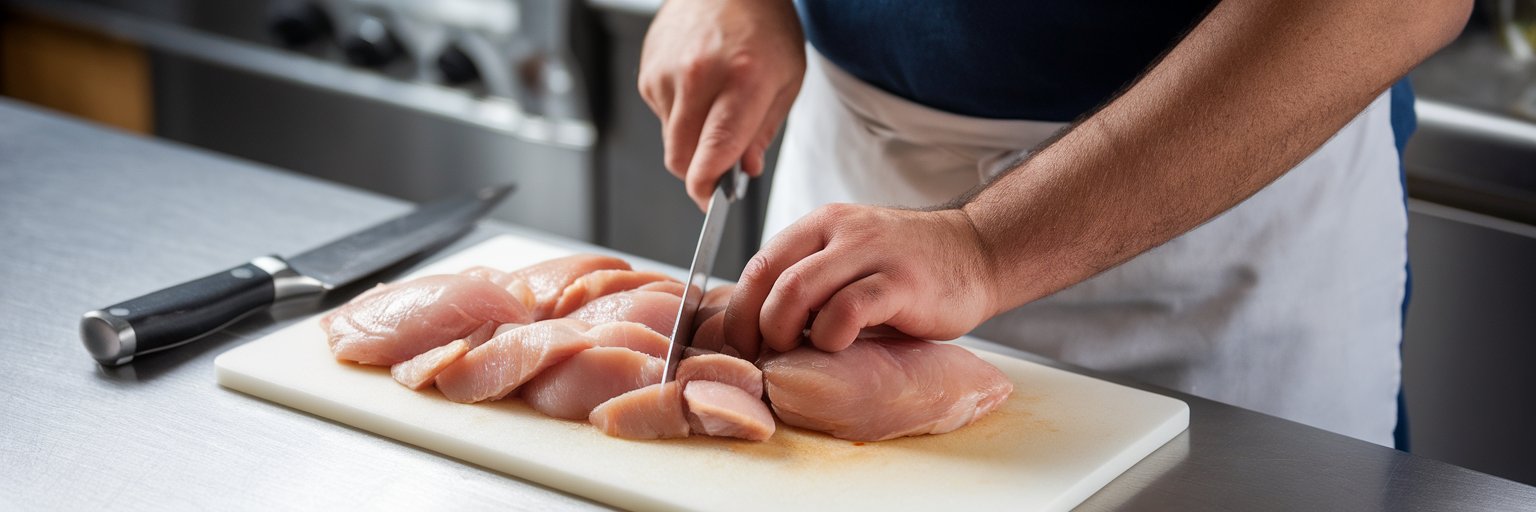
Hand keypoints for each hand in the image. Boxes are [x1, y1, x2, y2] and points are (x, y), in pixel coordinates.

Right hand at [638, 0, 804, 209]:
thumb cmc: (764, 27)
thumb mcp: (787, 79)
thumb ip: (763, 131)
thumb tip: (743, 171)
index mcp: (742, 81)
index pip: (712, 155)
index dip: (708, 190)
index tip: (712, 203)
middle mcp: (698, 78)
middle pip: (680, 159)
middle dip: (698, 173)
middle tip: (721, 163)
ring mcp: (666, 74)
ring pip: (670, 140)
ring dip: (691, 140)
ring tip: (716, 106)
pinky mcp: (647, 72)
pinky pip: (661, 115)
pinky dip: (680, 115)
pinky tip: (699, 88)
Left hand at [724, 204, 1001, 356]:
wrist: (977, 252)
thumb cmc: (908, 269)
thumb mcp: (849, 261)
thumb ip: (810, 281)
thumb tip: (758, 329)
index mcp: (820, 225)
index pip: (759, 263)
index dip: (740, 311)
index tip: (742, 346)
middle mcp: (841, 230)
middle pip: (770, 278)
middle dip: (757, 327)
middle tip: (768, 356)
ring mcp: (872, 253)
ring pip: (798, 290)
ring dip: (788, 332)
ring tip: (803, 351)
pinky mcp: (902, 282)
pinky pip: (847, 309)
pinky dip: (831, 335)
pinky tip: (842, 345)